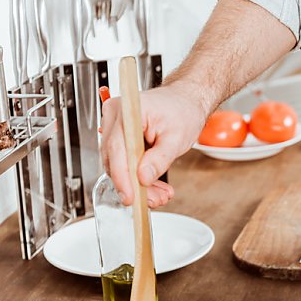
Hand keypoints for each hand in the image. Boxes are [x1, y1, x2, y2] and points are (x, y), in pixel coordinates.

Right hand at [100, 83, 206, 207]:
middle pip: (115, 160)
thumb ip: (160, 158)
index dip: (122, 177)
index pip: (116, 150)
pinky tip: (155, 186)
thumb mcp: (177, 137)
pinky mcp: (121, 139)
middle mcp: (114, 118)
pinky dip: (139, 177)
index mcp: (126, 111)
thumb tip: (143, 177)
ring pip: (119, 166)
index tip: (130, 197)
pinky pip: (125, 163)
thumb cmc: (183, 110)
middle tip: (154, 199)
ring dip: (138, 184)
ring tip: (160, 194)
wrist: (186, 101)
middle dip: (134, 185)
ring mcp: (115, 129)